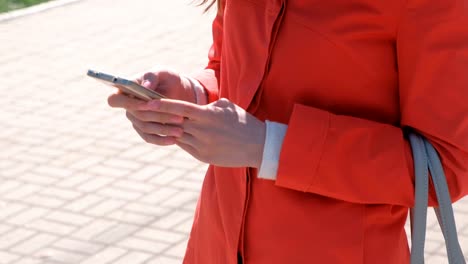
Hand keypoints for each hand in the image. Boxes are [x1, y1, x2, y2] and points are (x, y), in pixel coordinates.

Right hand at [108, 69, 198, 145]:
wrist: (178, 92)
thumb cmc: (167, 78)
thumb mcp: (163, 72)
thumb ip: (152, 76)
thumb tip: (144, 87)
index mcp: (125, 90)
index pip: (114, 100)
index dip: (129, 104)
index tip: (147, 104)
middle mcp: (127, 107)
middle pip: (137, 115)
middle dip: (158, 116)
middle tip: (179, 118)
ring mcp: (135, 120)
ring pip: (145, 128)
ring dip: (163, 130)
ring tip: (180, 130)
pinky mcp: (144, 130)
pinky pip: (149, 138)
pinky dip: (161, 140)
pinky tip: (174, 140)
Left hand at [136, 98, 265, 167]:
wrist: (258, 146)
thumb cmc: (243, 122)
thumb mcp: (227, 107)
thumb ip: (208, 105)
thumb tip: (195, 106)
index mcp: (207, 115)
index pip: (179, 108)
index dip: (161, 105)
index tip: (146, 102)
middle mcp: (202, 131)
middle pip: (173, 123)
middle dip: (158, 118)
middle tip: (143, 112)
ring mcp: (201, 145)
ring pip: (177, 136)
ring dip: (169, 130)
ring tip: (158, 123)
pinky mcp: (203, 157)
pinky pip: (186, 146)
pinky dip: (181, 140)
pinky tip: (178, 135)